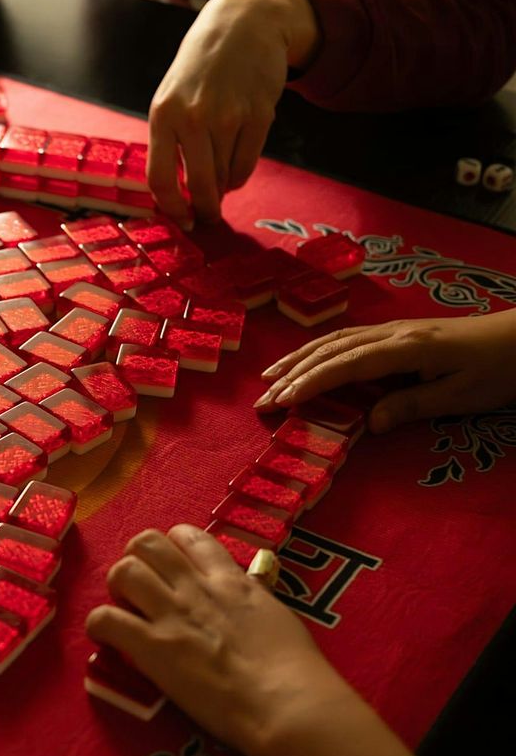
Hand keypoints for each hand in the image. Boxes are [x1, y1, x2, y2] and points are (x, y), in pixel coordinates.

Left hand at [86, 526, 445, 755]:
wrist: (287, 703)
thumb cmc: (296, 669)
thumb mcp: (275, 616)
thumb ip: (249, 601)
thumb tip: (244, 598)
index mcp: (230, 579)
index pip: (189, 536)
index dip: (172, 547)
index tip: (172, 568)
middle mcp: (196, 587)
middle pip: (147, 543)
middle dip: (136, 560)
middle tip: (142, 589)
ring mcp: (171, 615)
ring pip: (123, 571)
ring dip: (117, 588)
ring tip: (125, 610)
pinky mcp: (152, 647)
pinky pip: (106, 619)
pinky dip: (99, 626)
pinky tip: (107, 639)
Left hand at [148, 0, 318, 223]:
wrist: (242, 26)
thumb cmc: (199, 71)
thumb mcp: (170, 100)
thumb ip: (171, 144)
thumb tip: (182, 195)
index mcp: (163, 115)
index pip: (159, 178)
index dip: (171, 208)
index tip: (182, 221)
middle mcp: (193, 117)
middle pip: (198, 185)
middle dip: (204, 210)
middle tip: (208, 218)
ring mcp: (228, 116)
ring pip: (224, 178)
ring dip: (222, 190)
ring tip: (220, 183)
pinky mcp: (259, 115)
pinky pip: (247, 166)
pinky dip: (239, 176)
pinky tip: (234, 170)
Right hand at [255, 311, 515, 431]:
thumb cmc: (498, 369)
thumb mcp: (460, 395)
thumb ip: (411, 405)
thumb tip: (367, 424)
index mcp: (404, 349)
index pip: (345, 366)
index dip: (310, 383)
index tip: (282, 402)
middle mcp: (391, 335)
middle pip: (330, 352)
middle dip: (292, 375)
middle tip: (262, 400)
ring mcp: (392, 331)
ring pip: (334, 341)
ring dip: (298, 359)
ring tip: (268, 377)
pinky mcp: (397, 334)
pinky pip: (346, 339)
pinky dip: (318, 351)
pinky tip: (306, 361)